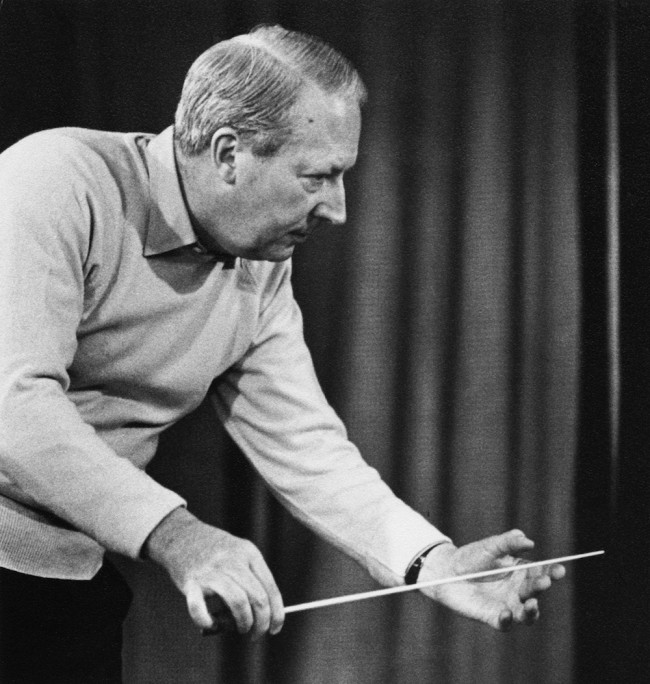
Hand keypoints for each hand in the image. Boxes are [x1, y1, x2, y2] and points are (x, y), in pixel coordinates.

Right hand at [143, 507, 283, 638]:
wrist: (181, 535)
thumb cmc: (214, 551)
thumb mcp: (237, 555)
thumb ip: (249, 581)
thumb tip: (259, 618)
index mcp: (249, 553)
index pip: (269, 588)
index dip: (276, 613)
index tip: (275, 628)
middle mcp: (233, 560)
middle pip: (258, 598)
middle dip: (261, 623)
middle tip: (256, 635)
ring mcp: (212, 570)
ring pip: (239, 603)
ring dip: (243, 623)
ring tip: (239, 629)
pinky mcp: (192, 582)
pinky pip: (201, 608)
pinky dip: (207, 621)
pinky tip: (210, 623)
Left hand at [418, 529, 564, 630]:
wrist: (447, 571)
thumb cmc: (471, 557)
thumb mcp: (490, 546)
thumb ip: (508, 542)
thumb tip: (528, 541)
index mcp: (521, 571)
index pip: (541, 572)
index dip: (552, 572)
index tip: (559, 569)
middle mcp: (517, 590)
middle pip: (535, 591)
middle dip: (541, 586)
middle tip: (544, 581)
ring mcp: (507, 605)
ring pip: (527, 614)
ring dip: (532, 611)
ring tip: (532, 604)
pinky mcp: (492, 616)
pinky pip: (504, 623)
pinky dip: (506, 620)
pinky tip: (505, 612)